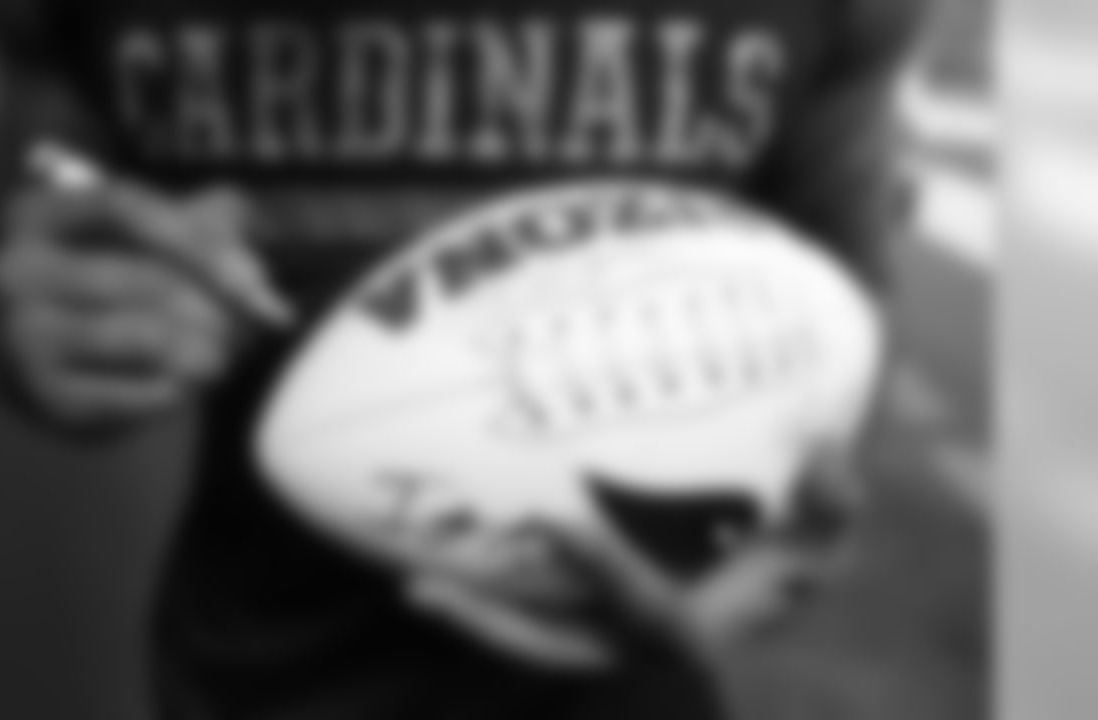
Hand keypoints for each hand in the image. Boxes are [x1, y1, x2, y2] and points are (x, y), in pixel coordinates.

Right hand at [0, 154, 292, 428]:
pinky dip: (181, 388)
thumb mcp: (143, 232)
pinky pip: (138, 394)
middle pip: (144, 278)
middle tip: (250, 323)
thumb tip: (257, 280)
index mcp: (34, 212)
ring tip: (224, 353)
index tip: (257, 277)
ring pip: (144, 337)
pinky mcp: (42, 397)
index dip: (199, 241)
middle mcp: (11, 272)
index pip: (125, 207)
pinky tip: (187, 381)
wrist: (32, 345)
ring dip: (206, 349)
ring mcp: (18, 338)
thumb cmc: (102, 272)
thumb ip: (203, 228)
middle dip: (215, 305)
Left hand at [405, 453, 866, 671]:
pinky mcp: (580, 630)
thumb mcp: (817, 546)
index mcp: (690, 632)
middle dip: (488, 626)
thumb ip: (827, 504)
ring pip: (525, 645)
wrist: (754, 611)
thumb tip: (824, 448)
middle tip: (420, 590)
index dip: (601, 570)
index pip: (641, 608)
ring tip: (410, 586)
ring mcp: (600, 644)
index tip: (552, 521)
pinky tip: (436, 569)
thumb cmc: (783, 572)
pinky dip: (486, 605)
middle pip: (550, 651)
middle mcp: (631, 648)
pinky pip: (525, 623)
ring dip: (472, 620)